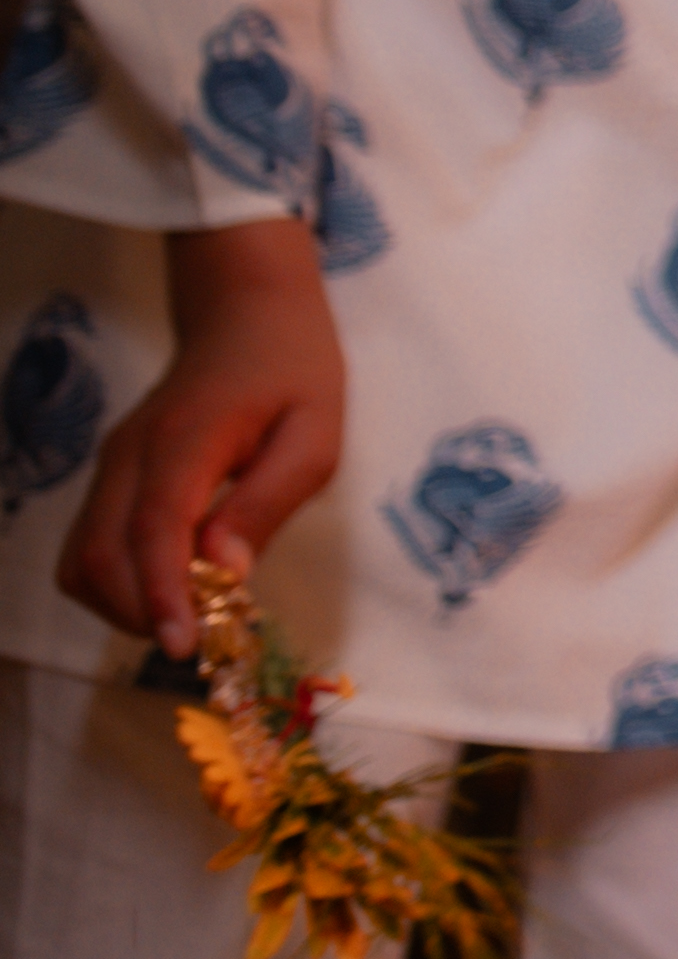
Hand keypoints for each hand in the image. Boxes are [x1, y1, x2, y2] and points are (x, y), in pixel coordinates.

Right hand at [58, 219, 342, 640]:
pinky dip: (116, 582)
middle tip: (201, 637)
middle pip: (99, 556)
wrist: (246, 312)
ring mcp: (110, 466)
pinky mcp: (110, 477)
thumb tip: (226, 572)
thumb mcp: (314, 434)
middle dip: (141, 611)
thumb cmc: (294, 370)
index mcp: (184, 441)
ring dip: (123, 603)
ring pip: (81, 559)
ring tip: (189, 616)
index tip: (182, 646)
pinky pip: (90, 545)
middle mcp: (129, 456)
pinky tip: (169, 587)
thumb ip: (267, 502)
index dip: (161, 595)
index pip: (153, 531)